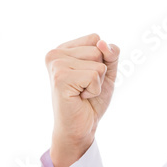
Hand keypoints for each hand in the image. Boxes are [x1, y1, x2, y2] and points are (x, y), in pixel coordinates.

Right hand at [44, 33, 118, 166]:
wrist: (81, 126)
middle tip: (84, 87)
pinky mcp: (60, 78)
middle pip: (98, 49)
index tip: (87, 76)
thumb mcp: (107, 72)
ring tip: (81, 92)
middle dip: (100, 72)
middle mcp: (55, 54)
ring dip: (97, 82)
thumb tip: (103, 43)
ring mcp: (56, 65)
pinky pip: (94, 76)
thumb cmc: (91, 100)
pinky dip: (94, 90)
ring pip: (98, 63)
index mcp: (63, 49)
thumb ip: (111, 54)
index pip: (96, 39)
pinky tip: (79, 97)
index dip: (101, 60)